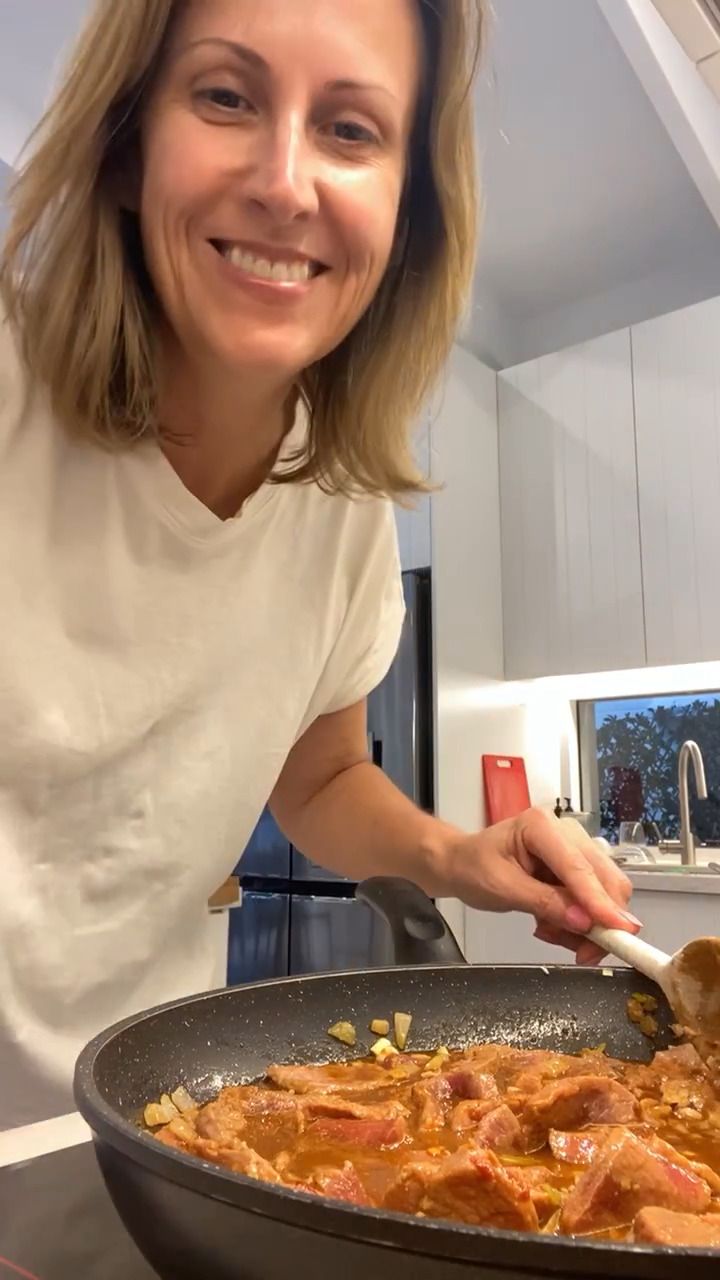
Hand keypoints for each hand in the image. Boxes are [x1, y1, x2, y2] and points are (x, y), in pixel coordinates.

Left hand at [438, 808, 638, 964]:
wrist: (463, 864)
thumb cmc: (474, 868)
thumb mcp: (502, 888)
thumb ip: (544, 903)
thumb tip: (583, 923)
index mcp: (541, 826)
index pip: (578, 867)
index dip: (600, 901)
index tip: (620, 930)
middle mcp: (566, 832)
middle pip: (604, 878)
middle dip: (601, 920)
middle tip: (584, 954)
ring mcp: (575, 849)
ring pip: (605, 893)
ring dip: (587, 925)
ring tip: (548, 933)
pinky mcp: (577, 868)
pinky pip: (593, 901)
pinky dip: (579, 923)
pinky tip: (550, 926)